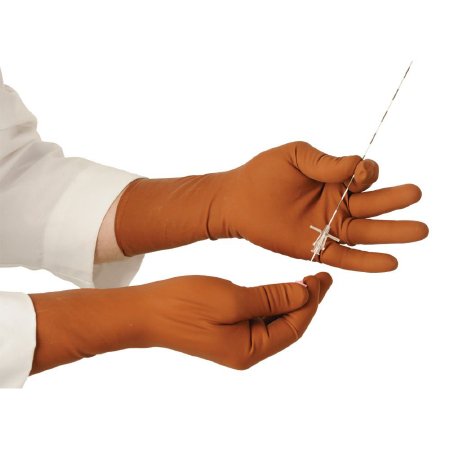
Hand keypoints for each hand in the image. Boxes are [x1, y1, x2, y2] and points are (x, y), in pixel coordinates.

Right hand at [29, 272, 331, 373]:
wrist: (145, 311)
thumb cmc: (184, 304)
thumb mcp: (232, 299)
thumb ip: (271, 299)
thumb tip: (305, 296)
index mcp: (250, 349)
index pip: (294, 326)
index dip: (312, 302)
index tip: (323, 278)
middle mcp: (246, 350)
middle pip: (288, 326)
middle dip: (306, 302)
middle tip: (319, 276)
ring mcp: (236, 341)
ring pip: (275, 321)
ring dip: (291, 301)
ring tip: (306, 281)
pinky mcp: (227, 329)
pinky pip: (259, 317)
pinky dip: (273, 302)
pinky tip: (280, 289)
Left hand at [114, 141, 427, 271]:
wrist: (234, 200)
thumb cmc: (262, 173)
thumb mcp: (295, 157)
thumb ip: (326, 162)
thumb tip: (359, 166)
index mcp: (332, 179)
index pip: (363, 175)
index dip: (366, 173)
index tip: (357, 174)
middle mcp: (334, 204)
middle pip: (373, 204)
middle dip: (396, 200)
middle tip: (418, 194)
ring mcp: (325, 227)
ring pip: (366, 232)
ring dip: (393, 233)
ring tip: (422, 231)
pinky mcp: (313, 248)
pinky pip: (344, 256)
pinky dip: (367, 261)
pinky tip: (391, 262)